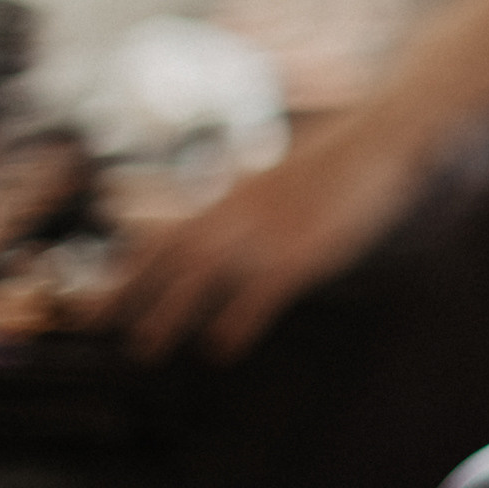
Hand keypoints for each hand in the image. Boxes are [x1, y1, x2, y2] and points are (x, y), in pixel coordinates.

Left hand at [108, 110, 432, 362]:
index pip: (170, 233)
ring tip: (147, 348)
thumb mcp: (287, 177)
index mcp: (237, 194)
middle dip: (135, 293)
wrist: (385, 138)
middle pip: (174, 256)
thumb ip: (256, 204)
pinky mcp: (305, 249)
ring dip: (170, 312)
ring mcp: (272, 230)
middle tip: (105, 329)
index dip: (132, 268)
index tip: (103, 298)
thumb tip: (235, 228)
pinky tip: (222, 347)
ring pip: (204, 275)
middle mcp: (243, 211)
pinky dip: (237, 321)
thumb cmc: (344, 158)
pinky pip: (260, 291)